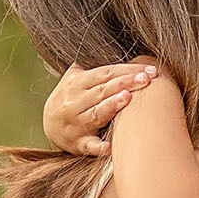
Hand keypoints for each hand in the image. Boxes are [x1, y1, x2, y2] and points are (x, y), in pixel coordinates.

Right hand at [40, 58, 158, 155]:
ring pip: (96, 113)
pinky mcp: (78, 143)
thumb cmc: (71, 97)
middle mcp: (75, 102)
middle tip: (146, 79)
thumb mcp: (75, 78)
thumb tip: (118, 50)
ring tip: (127, 98)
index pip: (106, 73)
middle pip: (103, 90)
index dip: (127, 70)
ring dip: (111, 106)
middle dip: (126, 83)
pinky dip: (99, 147)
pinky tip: (109, 147)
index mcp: (77, 83)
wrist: (48, 125)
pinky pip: (89, 145)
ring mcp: (76, 123)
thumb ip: (95, 67)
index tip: (150, 70)